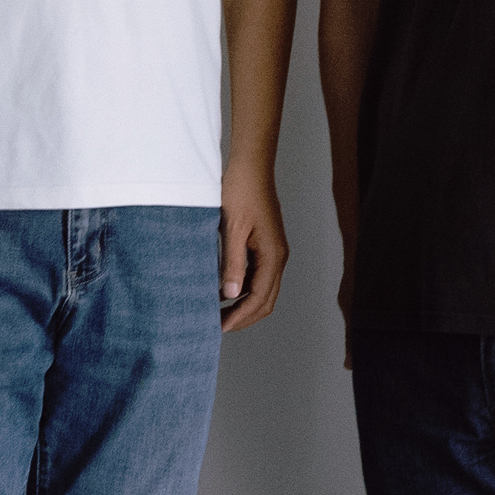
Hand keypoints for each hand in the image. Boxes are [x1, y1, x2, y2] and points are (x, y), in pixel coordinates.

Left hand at [217, 169, 289, 332]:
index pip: (260, 299)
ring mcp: (273, 251)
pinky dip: (243, 289)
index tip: (219, 328)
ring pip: (263, 289)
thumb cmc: (241, 191)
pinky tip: (224, 290)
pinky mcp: (265, 245)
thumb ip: (232, 263)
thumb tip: (230, 295)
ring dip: (243, 304)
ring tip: (218, 312)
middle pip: (266, 300)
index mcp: (273, 255)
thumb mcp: (232, 229)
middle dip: (244, 317)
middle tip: (218, 326)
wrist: (251, 166)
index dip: (240, 317)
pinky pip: (257, 276)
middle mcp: (277, 256)